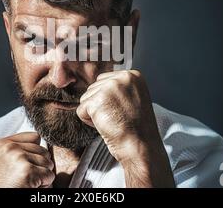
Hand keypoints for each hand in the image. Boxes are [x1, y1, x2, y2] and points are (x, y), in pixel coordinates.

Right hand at [0, 132, 54, 187]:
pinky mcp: (27, 171)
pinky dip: (45, 185)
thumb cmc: (3, 185)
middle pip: (43, 150)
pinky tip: (30, 187)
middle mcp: (10, 147)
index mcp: (3, 143)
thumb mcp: (5, 161)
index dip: (35, 153)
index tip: (23, 165)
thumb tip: (41, 140)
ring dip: (42, 175)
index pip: (35, 137)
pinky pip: (49, 175)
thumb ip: (20, 148)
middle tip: (24, 177)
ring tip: (26, 182)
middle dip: (39, 165)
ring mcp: (19, 158)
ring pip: (48, 162)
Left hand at [76, 70, 174, 186]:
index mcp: (132, 75)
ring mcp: (109, 88)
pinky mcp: (97, 101)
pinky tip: (106, 125)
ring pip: (86, 98)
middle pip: (93, 88)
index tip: (123, 111)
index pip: (104, 80)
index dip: (109, 100)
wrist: (141, 147)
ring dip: (95, 113)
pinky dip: (89, 122)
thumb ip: (118, 88)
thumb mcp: (133, 98)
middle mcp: (121, 78)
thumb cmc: (137, 129)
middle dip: (100, 105)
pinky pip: (81, 110)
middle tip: (118, 118)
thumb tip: (97, 86)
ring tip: (113, 122)